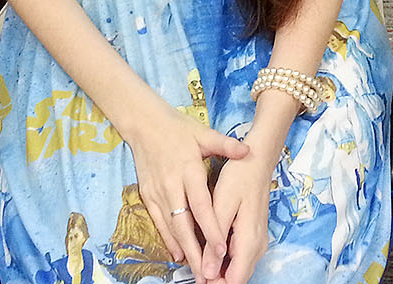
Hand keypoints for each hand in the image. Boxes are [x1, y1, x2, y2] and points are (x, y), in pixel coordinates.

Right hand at [119, 101, 249, 280]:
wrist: (144, 124)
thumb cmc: (177, 128)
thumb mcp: (203, 133)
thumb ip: (226, 145)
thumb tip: (248, 151)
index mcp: (188, 170)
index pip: (201, 205)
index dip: (211, 228)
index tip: (221, 249)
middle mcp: (171, 185)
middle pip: (184, 224)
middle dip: (196, 251)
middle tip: (208, 273)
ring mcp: (157, 192)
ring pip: (171, 228)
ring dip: (183, 250)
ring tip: (196, 271)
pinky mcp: (147, 196)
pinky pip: (159, 222)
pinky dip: (169, 240)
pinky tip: (179, 254)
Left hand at [202, 150, 277, 283]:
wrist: (257, 160)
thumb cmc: (239, 177)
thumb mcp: (222, 205)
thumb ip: (215, 241)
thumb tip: (207, 273)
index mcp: (250, 240)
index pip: (235, 281)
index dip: (215, 283)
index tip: (197, 278)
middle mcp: (258, 246)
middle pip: (236, 278)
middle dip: (215, 279)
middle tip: (193, 269)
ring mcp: (257, 242)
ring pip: (237, 270)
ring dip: (218, 270)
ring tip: (198, 260)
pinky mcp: (253, 236)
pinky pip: (239, 258)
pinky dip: (223, 259)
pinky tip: (209, 249)